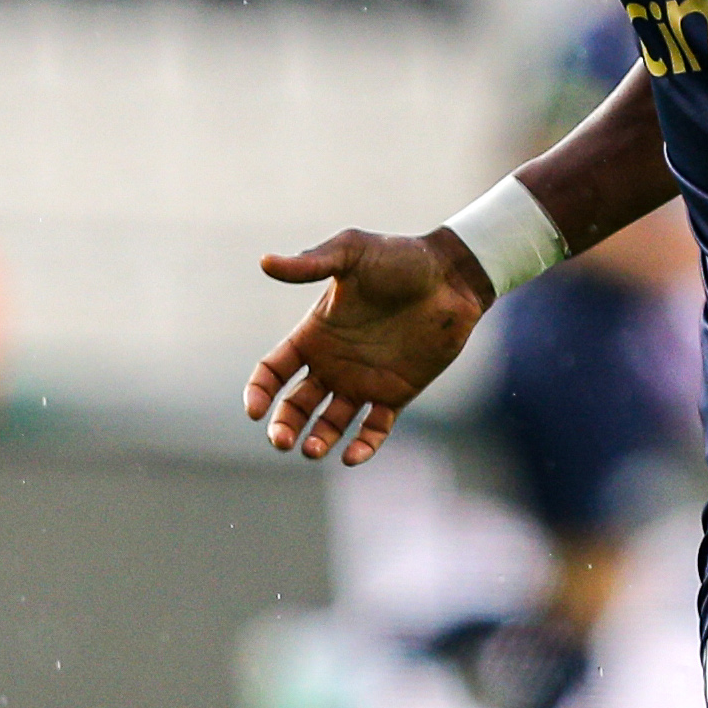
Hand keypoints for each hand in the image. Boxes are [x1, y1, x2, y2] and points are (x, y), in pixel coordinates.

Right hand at [245, 227, 491, 464]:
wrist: (452, 276)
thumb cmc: (401, 257)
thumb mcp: (352, 252)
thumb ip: (311, 262)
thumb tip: (265, 262)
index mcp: (314, 334)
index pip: (272, 371)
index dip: (259, 391)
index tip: (255, 410)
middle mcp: (333, 363)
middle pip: (295, 405)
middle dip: (284, 426)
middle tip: (282, 441)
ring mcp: (364, 380)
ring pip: (330, 423)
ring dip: (318, 440)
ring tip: (313, 449)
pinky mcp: (396, 393)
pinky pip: (374, 428)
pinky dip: (362, 445)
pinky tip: (351, 456)